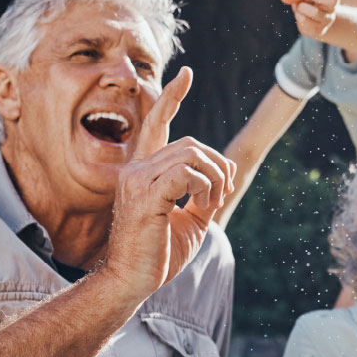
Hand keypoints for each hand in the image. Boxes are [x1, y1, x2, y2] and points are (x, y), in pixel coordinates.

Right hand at [104, 67, 235, 297]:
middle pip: (189, 143)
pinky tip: (203, 204)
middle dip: (217, 164)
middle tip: (223, 192)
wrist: (131, 282)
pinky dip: (205, 186)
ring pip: (190, 154)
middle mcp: (136, 169)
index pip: (156, 123)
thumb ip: (203, 195)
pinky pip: (186, 174)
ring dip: (214, 177)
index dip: (171, 97)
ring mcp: (137, 179)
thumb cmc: (156, 254)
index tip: (186, 74)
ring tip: (213, 201)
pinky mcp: (145, 195)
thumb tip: (225, 175)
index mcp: (144, 171)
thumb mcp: (189, 220)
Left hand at [281, 0, 338, 39]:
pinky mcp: (320, 29)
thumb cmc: (308, 3)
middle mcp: (332, 5)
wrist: (312, 21)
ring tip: (299, 7)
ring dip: (302, 8)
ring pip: (316, 12)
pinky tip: (300, 16)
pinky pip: (308, 23)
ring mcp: (328, 18)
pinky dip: (299, 18)